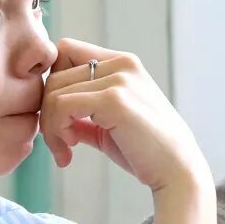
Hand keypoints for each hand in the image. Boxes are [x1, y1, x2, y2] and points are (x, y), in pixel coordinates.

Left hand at [39, 39, 211, 196]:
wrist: (176, 171)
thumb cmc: (147, 152)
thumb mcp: (110, 126)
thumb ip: (84, 115)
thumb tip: (54, 117)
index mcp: (123, 63)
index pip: (65, 52)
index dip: (54, 84)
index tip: (61, 119)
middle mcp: (122, 64)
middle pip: (55, 74)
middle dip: (47, 113)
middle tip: (60, 144)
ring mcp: (119, 79)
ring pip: (54, 92)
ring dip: (51, 127)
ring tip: (65, 150)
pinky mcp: (114, 100)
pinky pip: (61, 106)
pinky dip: (56, 131)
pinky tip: (70, 151)